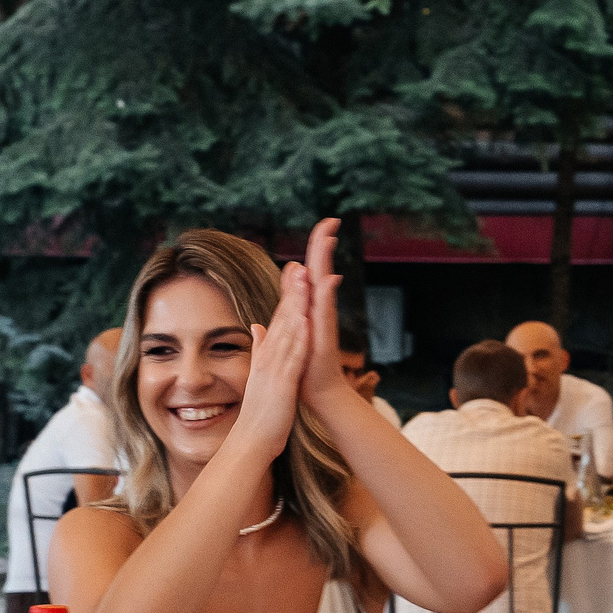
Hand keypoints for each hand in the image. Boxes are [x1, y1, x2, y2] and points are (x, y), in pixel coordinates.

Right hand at [225, 265, 310, 467]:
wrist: (250, 442)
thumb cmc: (258, 414)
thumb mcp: (258, 377)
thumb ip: (259, 349)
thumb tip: (257, 326)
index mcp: (265, 358)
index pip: (276, 322)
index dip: (286, 298)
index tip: (293, 275)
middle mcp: (268, 359)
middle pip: (281, 321)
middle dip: (291, 294)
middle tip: (299, 266)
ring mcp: (274, 370)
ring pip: (287, 333)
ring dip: (295, 308)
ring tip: (304, 284)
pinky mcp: (282, 384)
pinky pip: (292, 358)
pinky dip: (298, 339)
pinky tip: (305, 321)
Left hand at [293, 217, 357, 415]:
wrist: (321, 392)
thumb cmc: (307, 368)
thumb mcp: (291, 336)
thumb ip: (286, 317)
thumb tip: (282, 301)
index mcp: (309, 308)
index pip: (310, 273)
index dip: (314, 250)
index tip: (322, 226)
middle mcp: (319, 309)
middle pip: (321, 270)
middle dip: (323, 244)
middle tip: (331, 219)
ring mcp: (323, 320)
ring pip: (324, 284)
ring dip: (326, 262)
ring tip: (330, 237)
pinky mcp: (325, 334)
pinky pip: (325, 310)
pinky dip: (326, 294)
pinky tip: (330, 277)